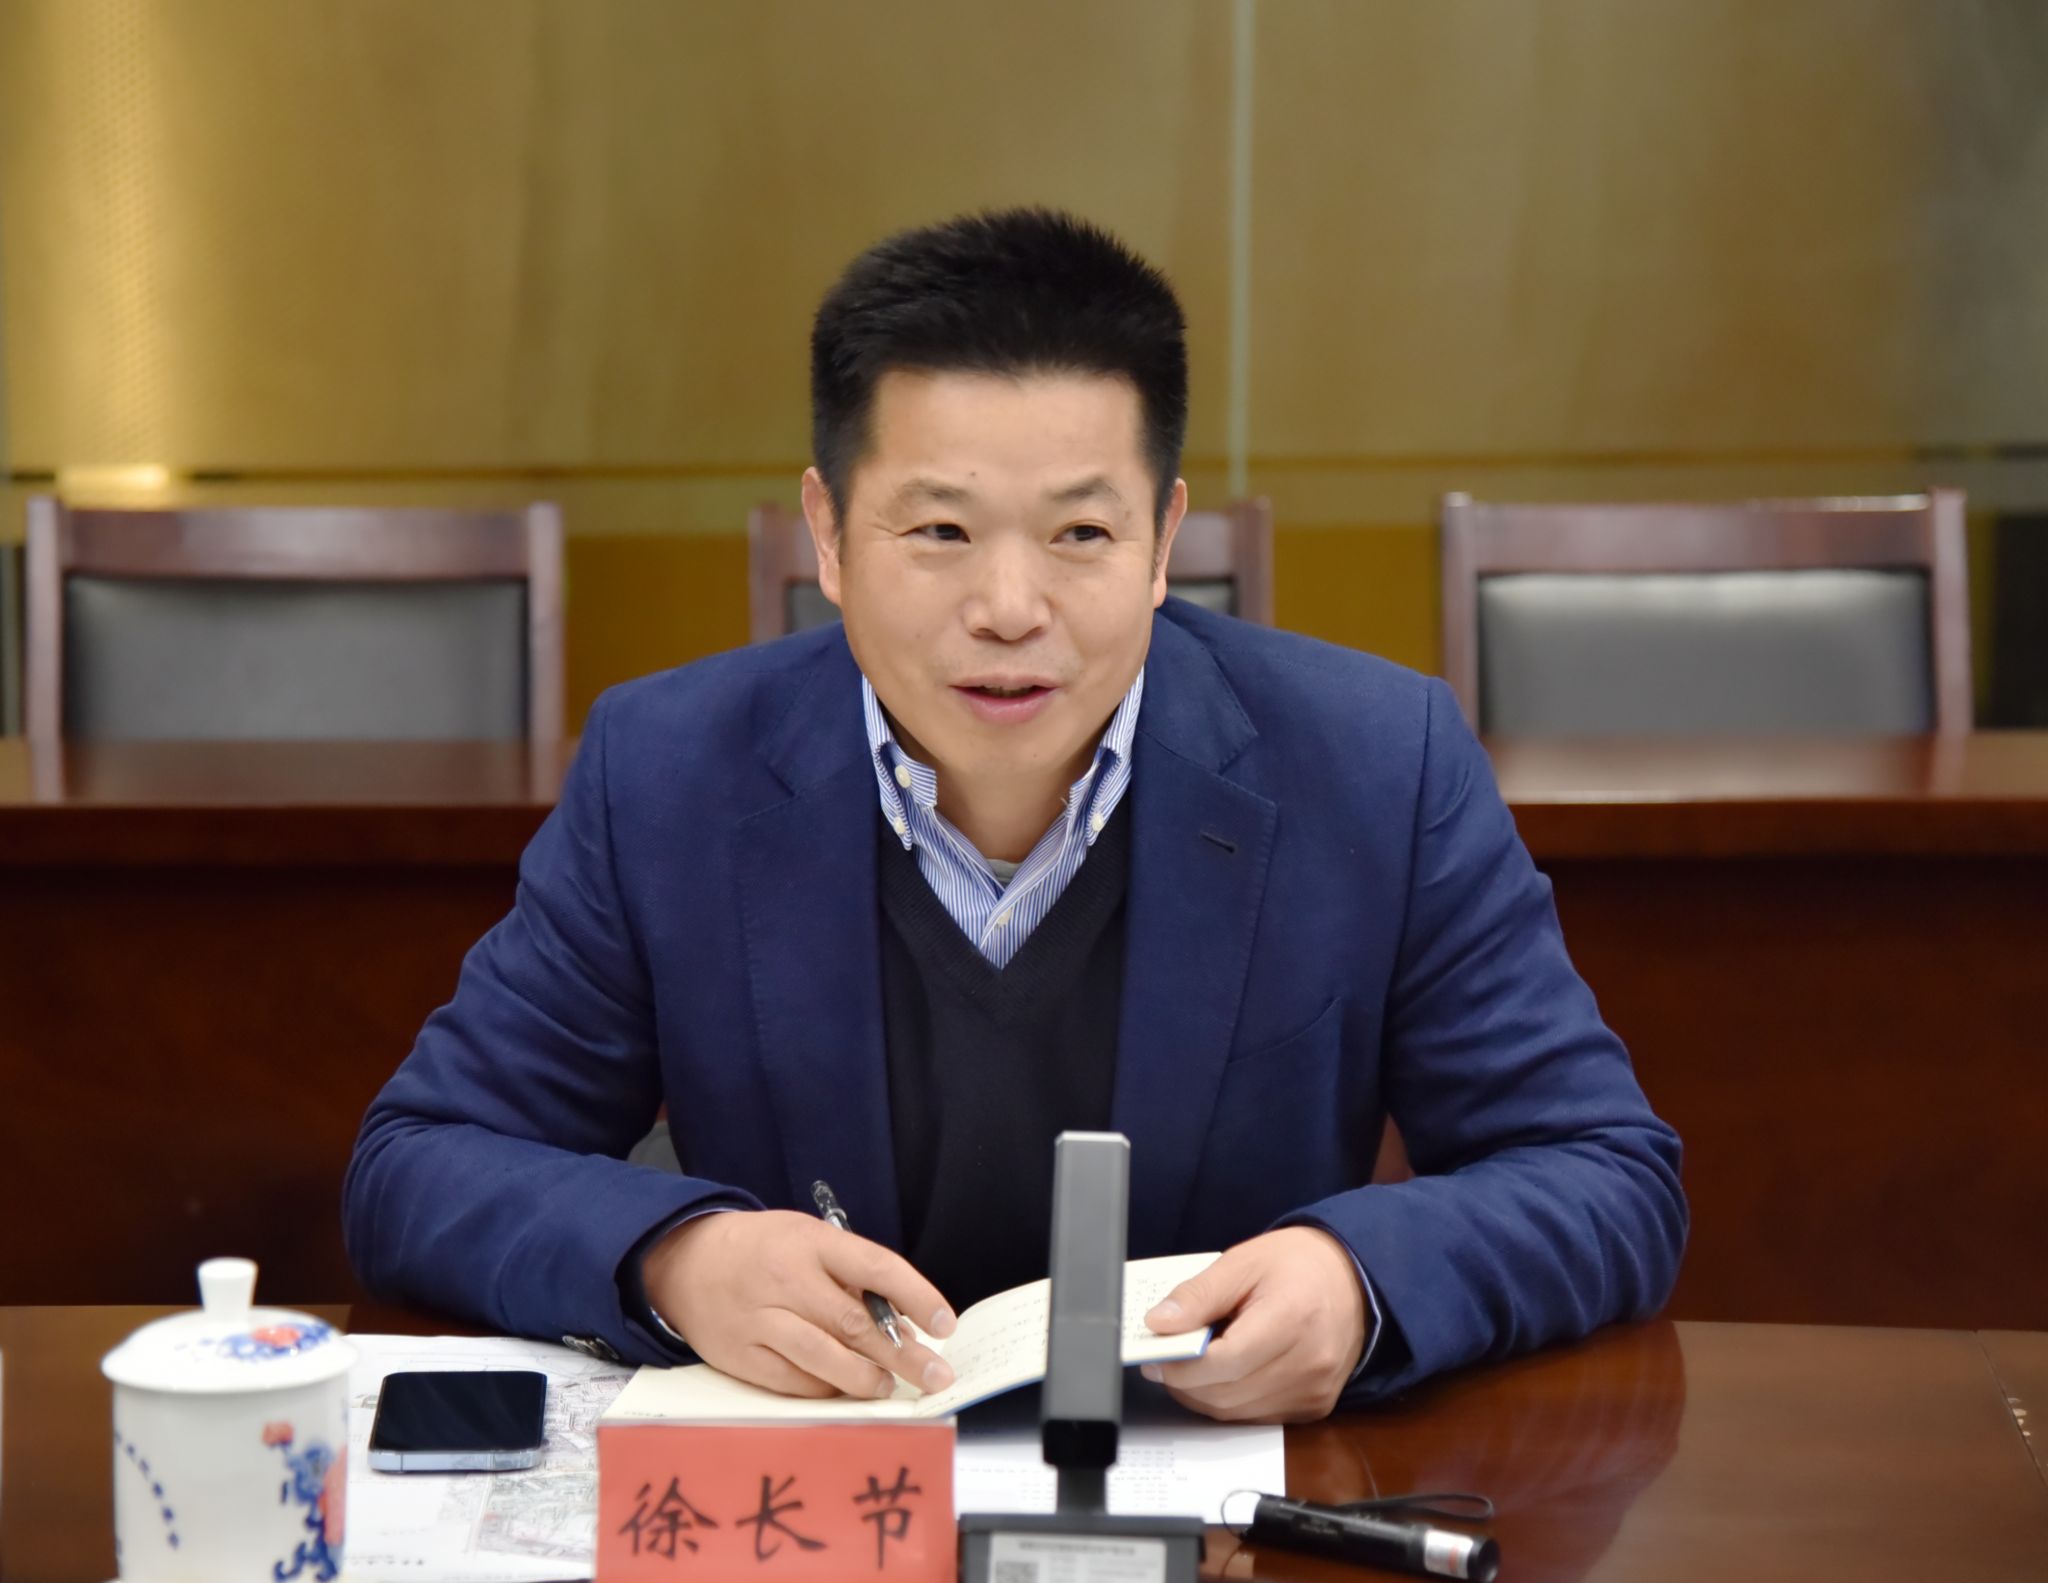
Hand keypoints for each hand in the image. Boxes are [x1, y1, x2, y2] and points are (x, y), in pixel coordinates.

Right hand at [641, 1209, 957, 1399]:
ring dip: (865, 1379)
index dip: (917, 1295)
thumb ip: (851, 1276)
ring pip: (825, 1358)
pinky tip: (843, 1390)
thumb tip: (903, 1324)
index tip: (945, 1323)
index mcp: (812, 1242)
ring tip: (888, 1387)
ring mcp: (761, 1319)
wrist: (684, 1262)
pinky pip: (794, 1382)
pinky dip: (825, 1389)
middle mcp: (788, 1279)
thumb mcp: (808, 1240)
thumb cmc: (763, 1250)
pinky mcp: (741, 1355)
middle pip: (855, 1324)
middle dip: (903, 1354)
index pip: (877, 1267)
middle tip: (935, 1376)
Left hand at [1140, 1227, 1367, 1422]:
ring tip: (1189, 1366)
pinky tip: (1222, 1375)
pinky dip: (1230, 1401)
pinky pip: (1257, 1417)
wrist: (1354, 1279)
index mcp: (1292, 1318)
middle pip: (1226, 1395)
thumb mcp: (1242, 1262)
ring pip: (1237, 1414)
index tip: (1155, 1356)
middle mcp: (1309, 1364)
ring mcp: (1314, 1392)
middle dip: (1185, 1383)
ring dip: (1204, 1396)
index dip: (1182, 1366)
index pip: (1225, 1362)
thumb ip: (1199, 1295)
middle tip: (1162, 1361)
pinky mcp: (1314, 1407)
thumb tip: (1158, 1324)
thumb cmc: (1298, 1264)